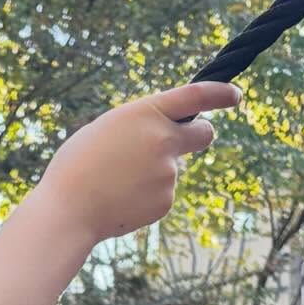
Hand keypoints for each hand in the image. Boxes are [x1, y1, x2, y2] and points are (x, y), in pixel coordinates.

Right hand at [39, 82, 237, 246]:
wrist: (68, 211)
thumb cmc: (77, 165)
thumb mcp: (107, 129)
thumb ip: (140, 127)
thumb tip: (162, 137)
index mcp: (145, 113)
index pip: (197, 95)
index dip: (221, 93)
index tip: (234, 95)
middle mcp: (164, 140)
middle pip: (203, 133)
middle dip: (199, 134)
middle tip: (184, 139)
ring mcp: (168, 173)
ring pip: (171, 168)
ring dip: (152, 172)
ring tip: (116, 181)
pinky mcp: (166, 201)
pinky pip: (162, 193)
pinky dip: (146, 195)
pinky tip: (121, 198)